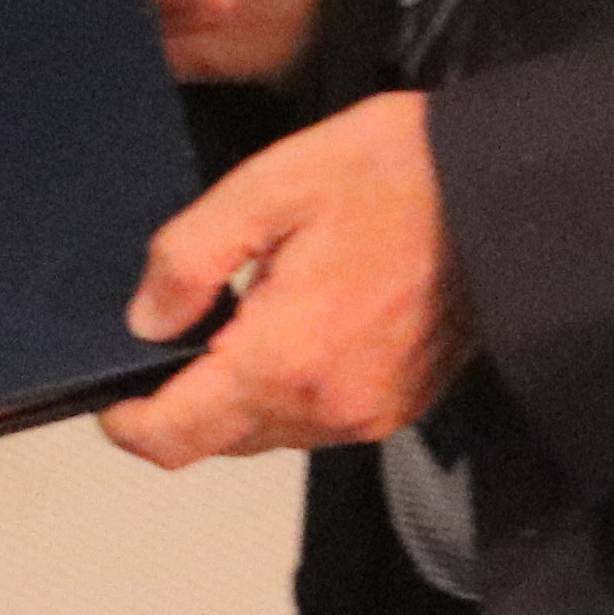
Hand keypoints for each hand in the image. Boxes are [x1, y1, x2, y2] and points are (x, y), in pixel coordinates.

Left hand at [96, 92, 466, 467]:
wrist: (504, 188)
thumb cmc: (387, 173)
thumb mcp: (266, 187)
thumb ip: (190, 259)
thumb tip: (144, 322)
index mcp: (281, 360)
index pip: (177, 436)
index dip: (129, 425)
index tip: (109, 399)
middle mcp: (326, 408)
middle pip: (221, 441)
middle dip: (184, 405)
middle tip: (175, 338)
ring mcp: (372, 414)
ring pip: (272, 434)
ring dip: (240, 399)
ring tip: (235, 325)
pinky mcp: (405, 405)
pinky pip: (320, 421)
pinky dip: (290, 392)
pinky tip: (293, 331)